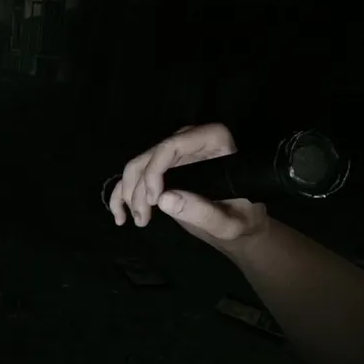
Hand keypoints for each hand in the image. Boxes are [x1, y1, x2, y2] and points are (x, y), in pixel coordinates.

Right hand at [106, 123, 268, 251]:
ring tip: (140, 221)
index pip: (173, 145)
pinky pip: (134, 175)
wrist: (241, 223)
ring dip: (129, 194)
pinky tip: (121, 216)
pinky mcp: (163, 167)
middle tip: (143, 219)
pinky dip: (121, 195)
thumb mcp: (228, 223)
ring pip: (137, 165)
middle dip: (140, 189)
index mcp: (214, 141)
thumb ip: (201, 212)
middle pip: (150, 157)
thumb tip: (164, 199)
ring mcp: (175, 152)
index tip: (154, 201)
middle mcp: (191, 140)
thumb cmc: (242, 220)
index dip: (155, 171)